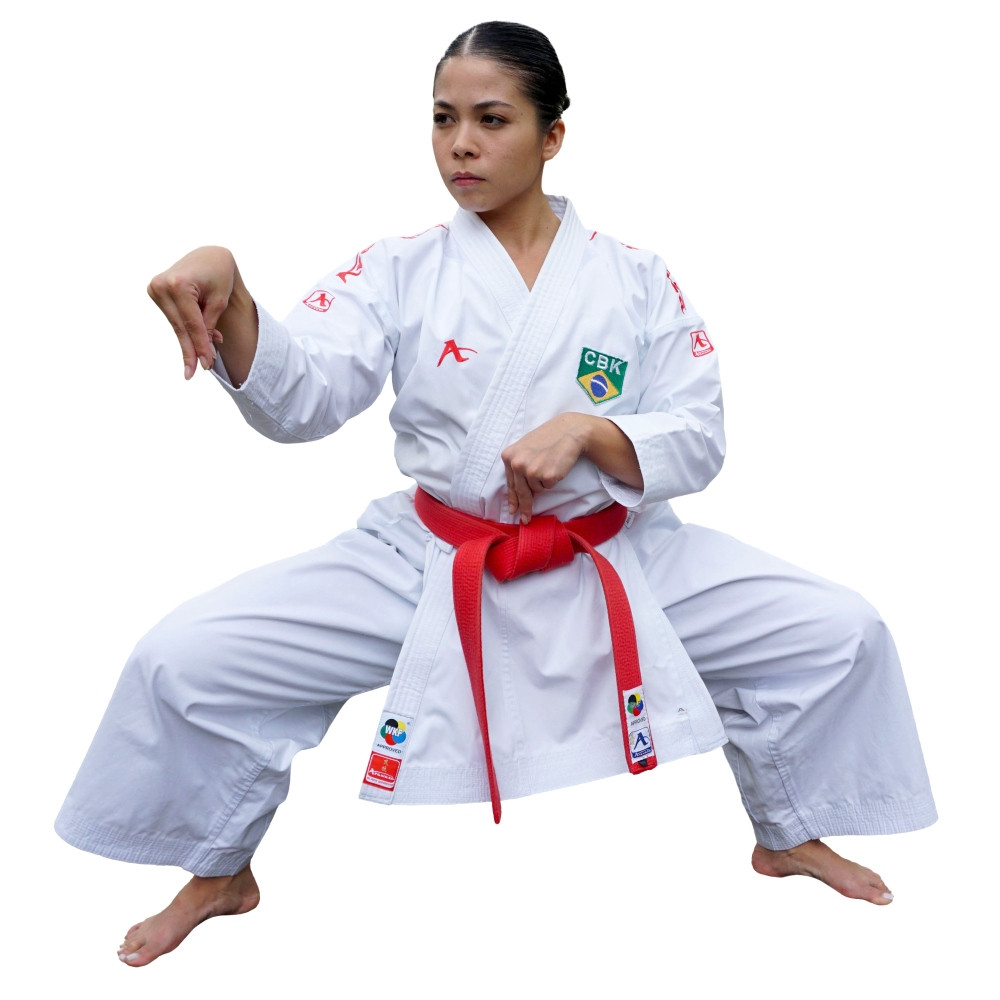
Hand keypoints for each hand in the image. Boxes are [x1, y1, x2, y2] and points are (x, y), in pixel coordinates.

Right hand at [147, 246, 238, 379]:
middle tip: (192, 373)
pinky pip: (174, 318)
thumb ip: (209, 325)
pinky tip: (198, 342)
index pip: (192, 324)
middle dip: (191, 351)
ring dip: (191, 341)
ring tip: (204, 358)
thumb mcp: (220, 300)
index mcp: (179, 284)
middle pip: (180, 327)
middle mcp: (162, 285)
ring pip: (176, 325)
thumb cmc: (218, 275)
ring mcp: (155, 288)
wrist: (208, 255)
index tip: (205, 366)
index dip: (200, 347)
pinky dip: (186, 330)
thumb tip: (204, 352)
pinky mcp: (154, 292)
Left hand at [501, 413, 590, 523]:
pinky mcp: (547, 476)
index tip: (513, 511)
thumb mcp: (525, 448)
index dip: (513, 500)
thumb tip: (517, 492)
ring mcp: (531, 471)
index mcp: (509, 456)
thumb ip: (518, 465)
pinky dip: (554, 479)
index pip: (510, 483)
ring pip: (536, 490)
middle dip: (524, 508)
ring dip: (544, 482)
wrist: (568, 431)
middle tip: (526, 520)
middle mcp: (517, 464)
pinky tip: (556, 465)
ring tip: (550, 464)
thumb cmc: (548, 438)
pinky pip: (549, 487)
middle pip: (521, 492)